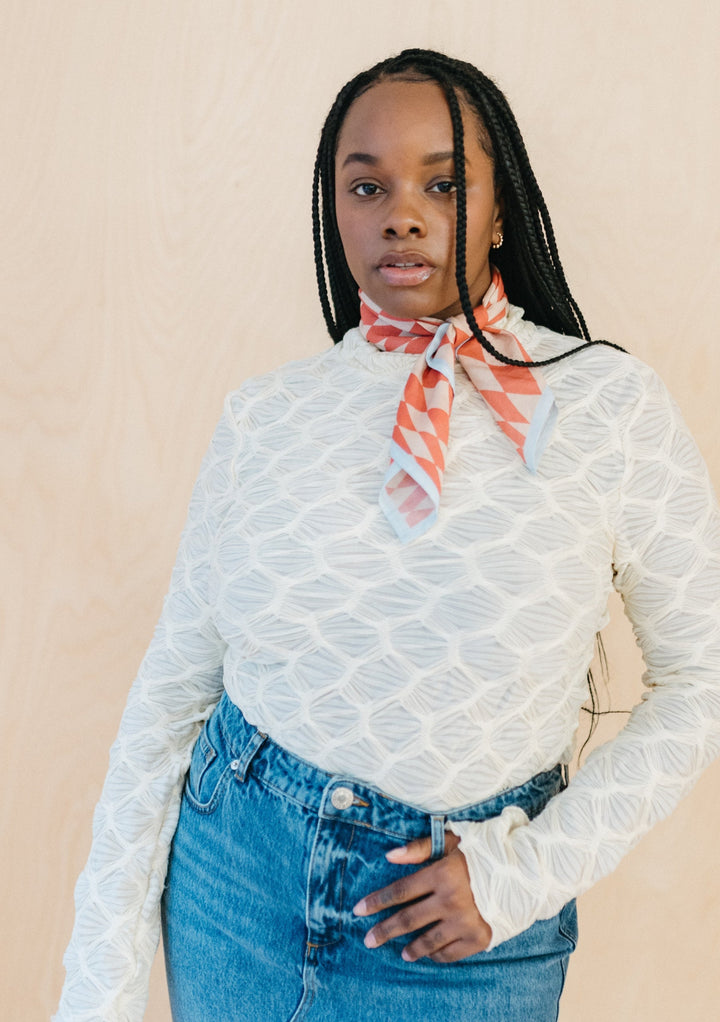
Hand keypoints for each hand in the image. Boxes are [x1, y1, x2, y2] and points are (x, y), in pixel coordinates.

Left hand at [352, 832, 491, 962]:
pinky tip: (429, 954)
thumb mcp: (453, 841)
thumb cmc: (485, 852)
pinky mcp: (479, 938)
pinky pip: (450, 952)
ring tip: (400, 952)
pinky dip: (437, 954)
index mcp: (441, 874)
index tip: (358, 910)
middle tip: (367, 939)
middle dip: (383, 930)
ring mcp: (465, 922)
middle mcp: (450, 901)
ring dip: (410, 948)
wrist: (526, 871)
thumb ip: (420, 848)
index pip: (400, 891)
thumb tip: (389, 855)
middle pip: (407, 920)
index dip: (376, 901)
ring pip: (428, 941)